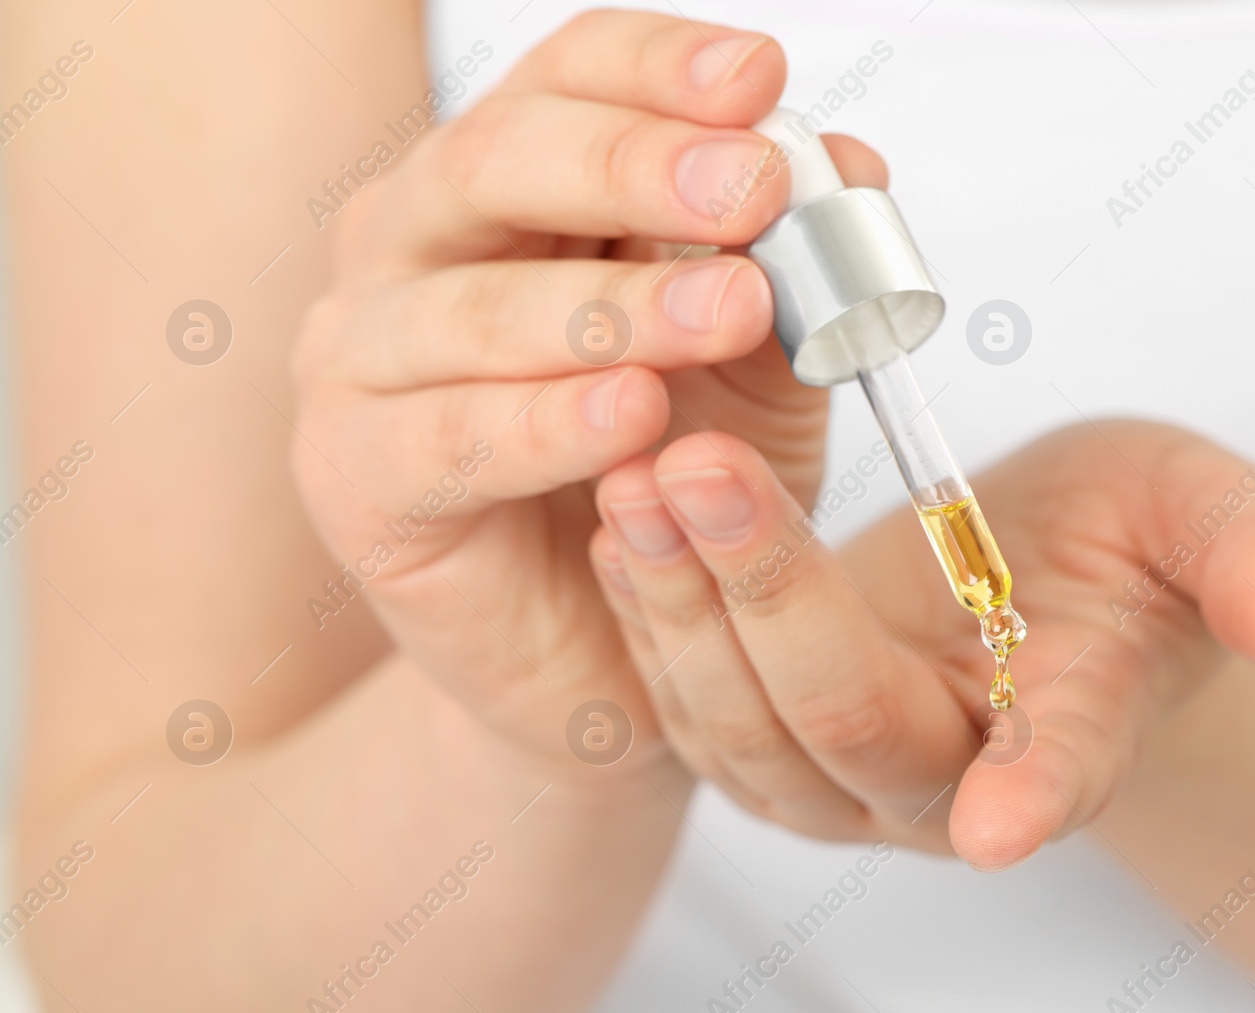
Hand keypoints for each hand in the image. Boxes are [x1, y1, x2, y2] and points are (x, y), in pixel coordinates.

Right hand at [289, 10, 882, 771]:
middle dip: (635, 166)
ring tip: (735, 308)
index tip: (760, 78)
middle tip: (755, 189)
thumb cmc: (670, 485)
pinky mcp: (352, 473)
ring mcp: (362, 357)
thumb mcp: (757, 369)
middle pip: (494, 160)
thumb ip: (790, 272)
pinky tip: (633, 417)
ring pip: (470, 303)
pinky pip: (448, 436)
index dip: (653, 70)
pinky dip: (546, 423)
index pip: (558, 81)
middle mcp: (412, 246)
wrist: (610, 648)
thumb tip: (850, 164)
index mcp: (507, 190)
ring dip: (613, 304)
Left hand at [589, 420, 1254, 865]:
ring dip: (674, 604)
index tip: (1005, 822)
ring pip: (736, 725)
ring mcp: (834, 778)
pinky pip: (683, 698)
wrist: (1040, 574)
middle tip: (698, 469)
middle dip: (764, 598)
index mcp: (1065, 741)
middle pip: (841, 723)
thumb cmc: (1131, 549)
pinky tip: (619, 519)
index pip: (1054, 777)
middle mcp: (936, 787)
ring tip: (636, 478)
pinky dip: (645, 612)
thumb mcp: (1204, 518)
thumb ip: (1245, 560)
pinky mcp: (758, 740)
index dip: (1036, 797)